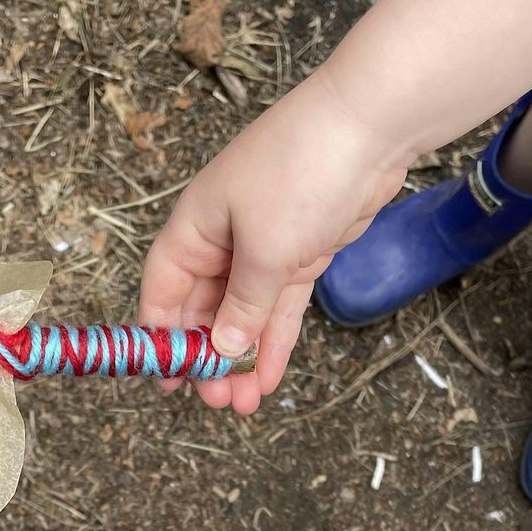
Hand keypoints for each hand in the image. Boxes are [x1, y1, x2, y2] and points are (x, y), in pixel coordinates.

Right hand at [141, 67, 408, 414]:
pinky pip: (279, 308)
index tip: (167, 379)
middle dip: (208, 358)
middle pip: (204, 309)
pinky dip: (274, 341)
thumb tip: (220, 349)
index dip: (161, 335)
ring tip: (242, 403)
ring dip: (241, 359)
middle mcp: (223, 238)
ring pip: (244, 315)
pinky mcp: (300, 254)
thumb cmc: (302, 171)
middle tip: (216, 401)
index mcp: (196, 226)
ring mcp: (263, 247)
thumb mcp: (265, 249)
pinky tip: (268, 376)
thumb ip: (242, 306)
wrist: (369, 127)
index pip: (164, 289)